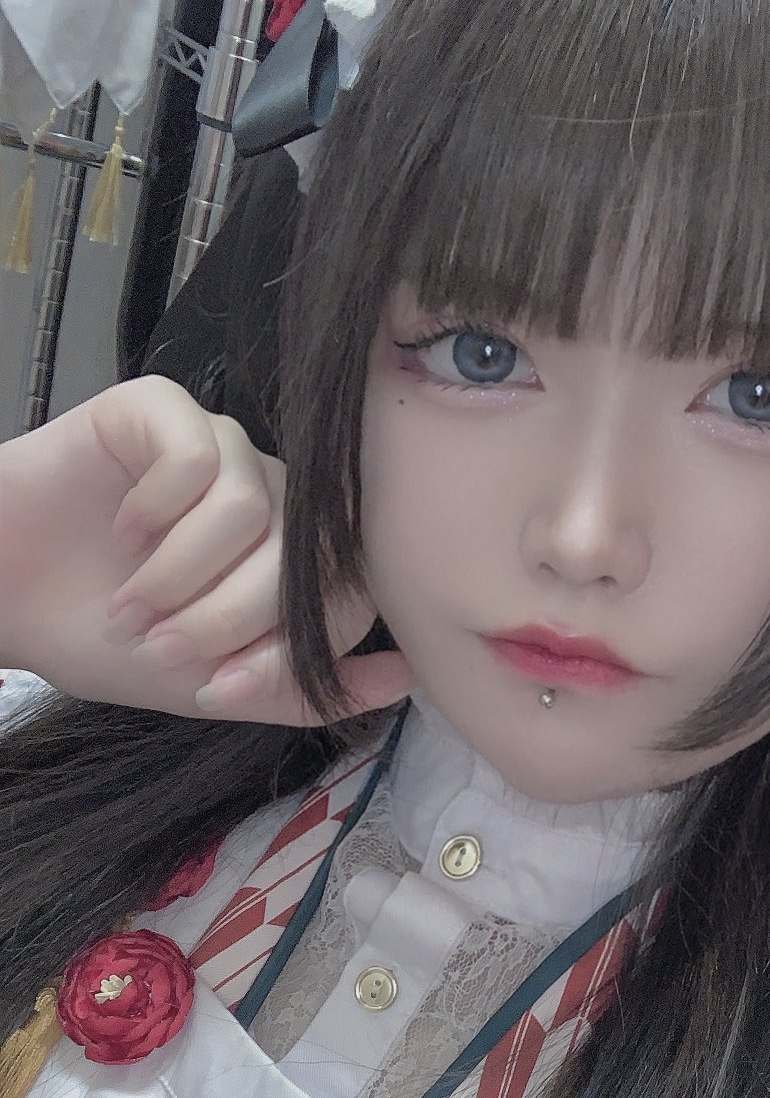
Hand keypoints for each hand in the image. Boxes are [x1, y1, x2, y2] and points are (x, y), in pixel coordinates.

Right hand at [0, 375, 411, 723]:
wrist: (8, 599)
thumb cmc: (104, 637)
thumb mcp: (215, 685)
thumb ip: (306, 687)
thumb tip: (402, 679)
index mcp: (291, 558)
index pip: (343, 596)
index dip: (287, 649)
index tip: (214, 685)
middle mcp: (268, 496)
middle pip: (302, 556)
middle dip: (229, 619)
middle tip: (159, 644)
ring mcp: (220, 447)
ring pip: (249, 510)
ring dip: (180, 576)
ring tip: (131, 600)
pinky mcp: (163, 410)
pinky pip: (196, 458)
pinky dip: (153, 513)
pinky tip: (119, 529)